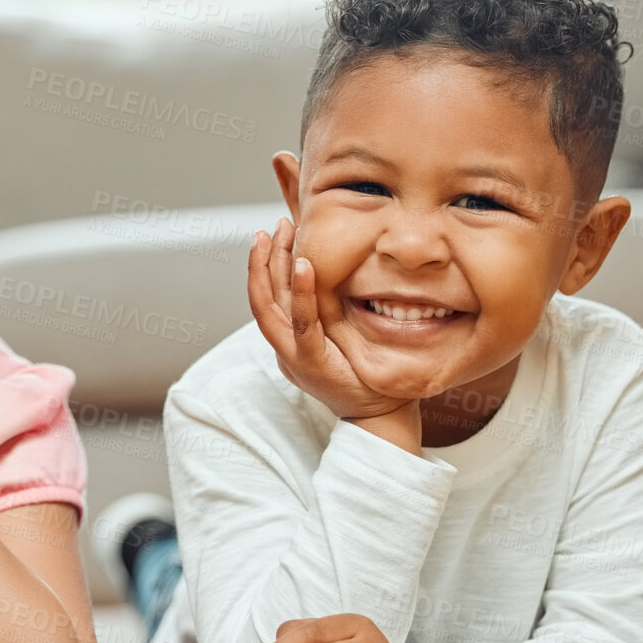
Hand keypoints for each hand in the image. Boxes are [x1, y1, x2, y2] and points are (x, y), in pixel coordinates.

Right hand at [246, 219, 415, 423]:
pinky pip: (303, 324)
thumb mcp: (341, 338)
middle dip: (263, 258)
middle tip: (273, 226)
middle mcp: (284, 348)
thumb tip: (335, 278)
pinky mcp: (313, 363)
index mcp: (288, 343)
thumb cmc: (366, 375)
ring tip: (280, 234)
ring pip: (271, 306)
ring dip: (273, 266)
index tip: (271, 235)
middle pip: (262, 297)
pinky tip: (306, 264)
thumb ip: (330, 314)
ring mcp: (294, 357)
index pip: (268, 299)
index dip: (265, 266)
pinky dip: (302, 293)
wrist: (380, 416)